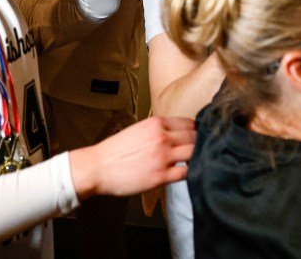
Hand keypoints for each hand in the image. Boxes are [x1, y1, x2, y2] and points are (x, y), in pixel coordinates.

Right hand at [70, 116, 195, 196]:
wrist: (98, 167)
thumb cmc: (116, 150)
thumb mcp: (138, 130)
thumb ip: (158, 129)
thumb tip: (176, 133)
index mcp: (156, 123)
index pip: (188, 123)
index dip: (196, 130)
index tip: (199, 135)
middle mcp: (162, 137)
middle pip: (194, 137)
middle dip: (200, 143)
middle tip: (202, 149)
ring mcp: (163, 157)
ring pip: (193, 153)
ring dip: (197, 157)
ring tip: (197, 161)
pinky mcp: (161, 176)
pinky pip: (186, 172)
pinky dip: (190, 172)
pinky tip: (187, 173)